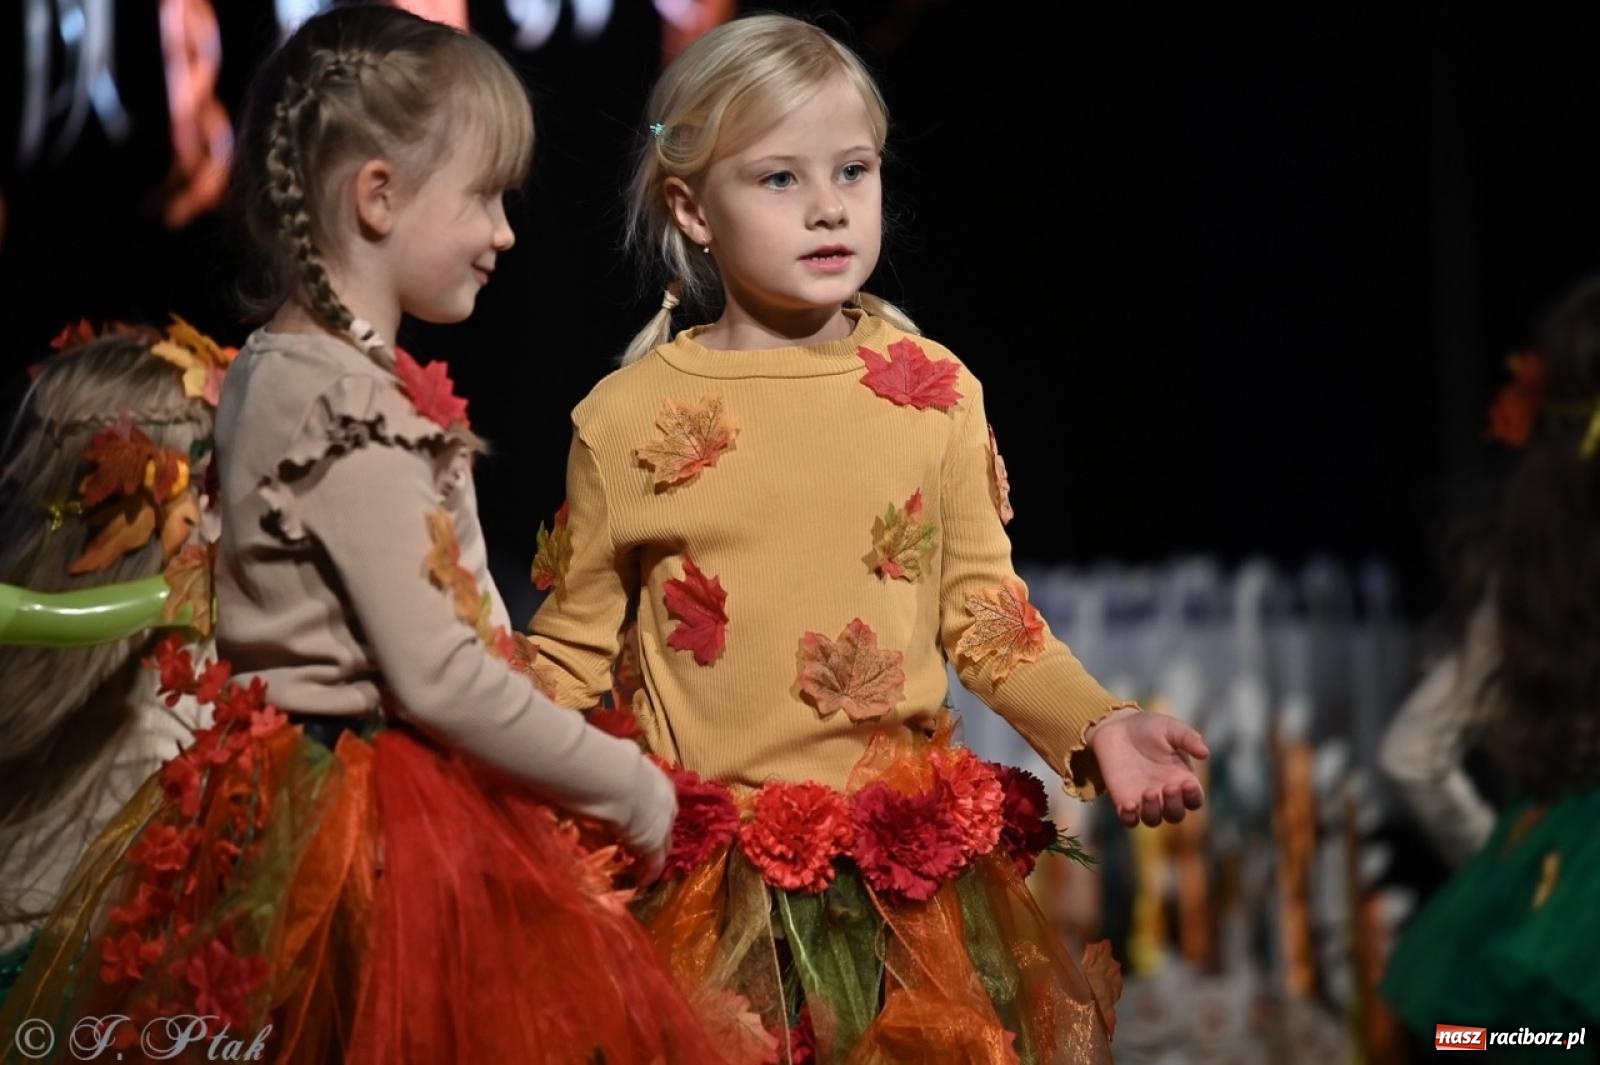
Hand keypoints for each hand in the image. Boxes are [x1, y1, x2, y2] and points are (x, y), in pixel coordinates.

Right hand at [620, 758, 676, 885]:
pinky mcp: (654, 845)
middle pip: (664, 824)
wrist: (613, 777)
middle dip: (655, 835)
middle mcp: (666, 803)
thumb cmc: (609, 764)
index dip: (650, 814)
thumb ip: (616, 764)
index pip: (659, 803)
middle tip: (642, 847)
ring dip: (652, 855)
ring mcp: (662, 825)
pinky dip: (647, 873)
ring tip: (641, 867)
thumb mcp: (617, 761)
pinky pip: (653, 864)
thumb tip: (601, 758)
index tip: (639, 821)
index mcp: (658, 781)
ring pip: (661, 845)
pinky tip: (641, 881)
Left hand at [1089, 708, 1208, 826]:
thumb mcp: (1170, 728)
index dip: (1193, 797)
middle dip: (1174, 806)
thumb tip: (1205, 753)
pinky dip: (1130, 818)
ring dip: (1154, 812)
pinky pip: (1129, 820)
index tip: (1187, 785)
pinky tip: (1129, 805)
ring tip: (1148, 792)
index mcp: (1181, 779)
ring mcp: (1143, 799)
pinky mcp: (1123, 800)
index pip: (1194, 799)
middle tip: (1168, 787)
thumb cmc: (1148, 727)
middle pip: (1176, 815)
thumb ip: (1188, 738)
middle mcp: (1164, 794)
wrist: (1115, 727)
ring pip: (1154, 820)